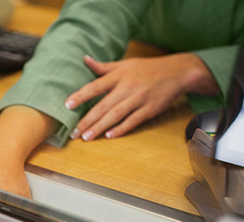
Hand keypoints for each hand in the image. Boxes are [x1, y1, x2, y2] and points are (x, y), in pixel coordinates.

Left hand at [66, 53, 219, 140]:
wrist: (179, 71)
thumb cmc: (147, 68)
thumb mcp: (125, 64)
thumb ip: (103, 66)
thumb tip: (84, 59)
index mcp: (120, 75)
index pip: (96, 86)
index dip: (80, 95)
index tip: (67, 105)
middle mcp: (128, 86)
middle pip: (104, 105)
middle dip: (87, 120)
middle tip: (73, 133)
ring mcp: (140, 98)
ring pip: (116, 115)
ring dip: (100, 127)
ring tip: (86, 137)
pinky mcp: (151, 108)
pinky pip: (133, 120)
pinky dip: (121, 128)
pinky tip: (109, 136)